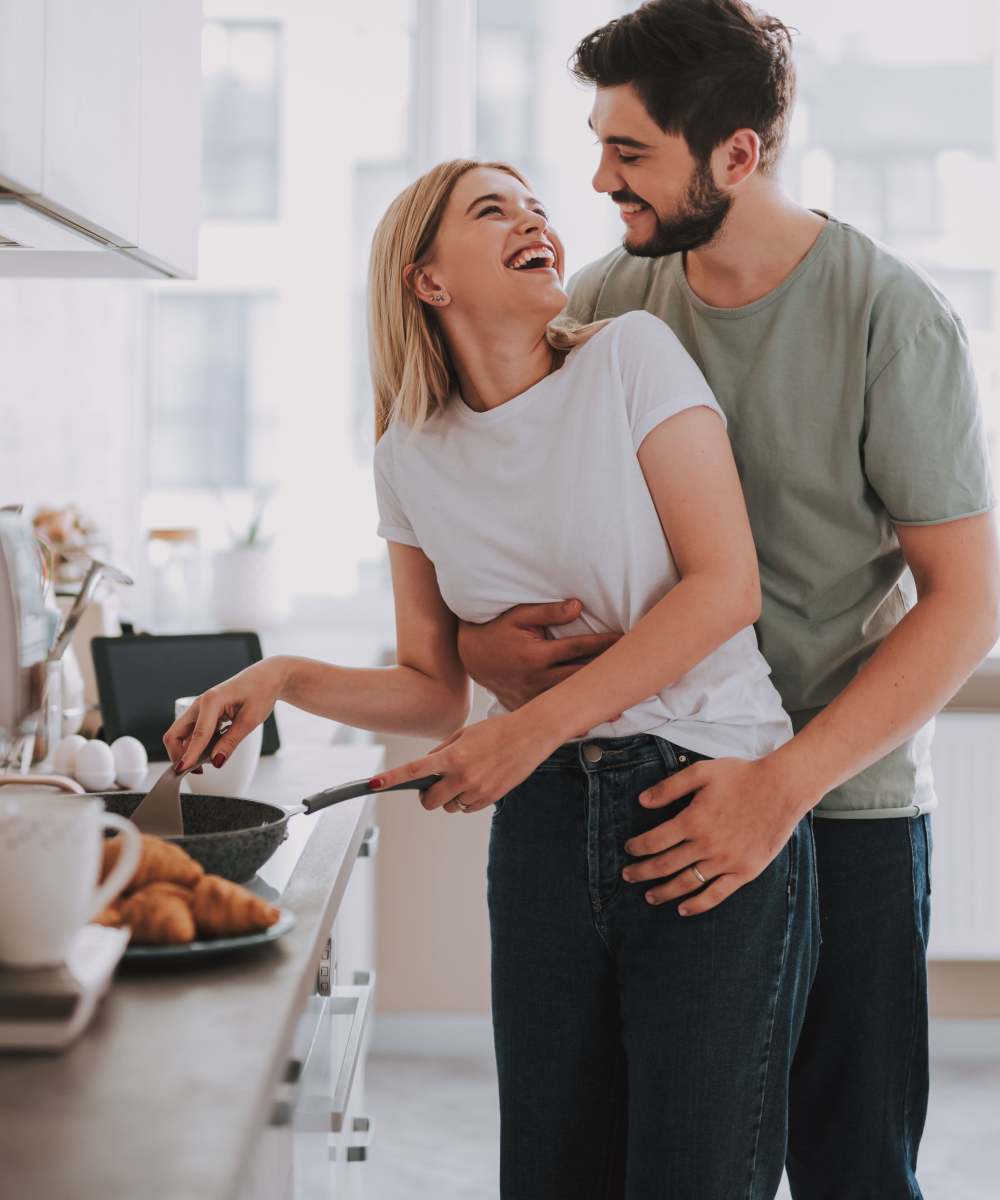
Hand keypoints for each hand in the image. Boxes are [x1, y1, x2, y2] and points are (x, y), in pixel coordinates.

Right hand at [162, 658, 288, 771]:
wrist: (266, 677)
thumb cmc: (260, 692)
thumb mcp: (251, 720)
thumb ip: (231, 741)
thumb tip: (216, 761)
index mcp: (211, 701)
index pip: (197, 735)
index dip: (189, 755)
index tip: (182, 771)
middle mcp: (200, 703)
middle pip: (175, 734)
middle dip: (180, 754)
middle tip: (197, 770)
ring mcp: (199, 708)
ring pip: (181, 734)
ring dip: (188, 751)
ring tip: (209, 761)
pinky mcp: (203, 713)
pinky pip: (191, 732)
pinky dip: (196, 745)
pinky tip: (212, 751)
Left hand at [370, 712, 558, 814]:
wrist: (530, 735)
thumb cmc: (496, 730)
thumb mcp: (464, 734)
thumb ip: (442, 751)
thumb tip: (428, 767)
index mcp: (452, 756)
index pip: (414, 770)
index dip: (391, 779)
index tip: (373, 784)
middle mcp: (462, 776)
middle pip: (429, 800)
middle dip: (427, 795)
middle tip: (434, 783)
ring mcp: (477, 790)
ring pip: (449, 806)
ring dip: (449, 796)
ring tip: (464, 777)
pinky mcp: (491, 798)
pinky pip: (467, 808)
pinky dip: (466, 800)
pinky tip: (477, 783)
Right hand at [456, 599, 620, 710]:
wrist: (469, 655)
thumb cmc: (496, 630)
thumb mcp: (518, 615)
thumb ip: (548, 612)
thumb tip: (578, 607)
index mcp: (536, 655)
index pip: (579, 648)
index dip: (605, 644)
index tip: (627, 640)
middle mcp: (535, 679)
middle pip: (580, 678)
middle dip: (607, 674)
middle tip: (637, 673)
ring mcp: (530, 697)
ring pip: (569, 702)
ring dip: (594, 704)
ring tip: (622, 706)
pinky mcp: (525, 707)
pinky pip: (551, 717)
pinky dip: (571, 720)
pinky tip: (591, 723)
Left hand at [621, 756, 810, 915]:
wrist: (782, 788)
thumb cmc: (741, 776)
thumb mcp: (702, 772)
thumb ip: (670, 787)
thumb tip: (642, 801)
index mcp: (692, 820)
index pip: (654, 841)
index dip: (637, 847)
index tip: (628, 849)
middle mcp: (706, 845)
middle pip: (664, 865)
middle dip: (642, 872)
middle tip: (627, 876)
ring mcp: (725, 861)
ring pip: (687, 883)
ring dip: (664, 892)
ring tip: (649, 896)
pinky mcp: (744, 871)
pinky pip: (716, 894)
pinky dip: (697, 905)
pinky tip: (683, 909)